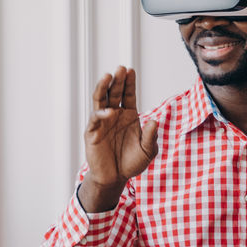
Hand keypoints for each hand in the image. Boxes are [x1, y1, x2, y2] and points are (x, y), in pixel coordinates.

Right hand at [80, 66, 158, 211]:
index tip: (131, 70)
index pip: (128, 95)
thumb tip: (154, 122)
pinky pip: (95, 120)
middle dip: (118, 80)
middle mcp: (114, 115)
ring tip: (108, 76)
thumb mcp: (147, 151)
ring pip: (101, 100)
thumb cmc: (131, 163)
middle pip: (114, 92)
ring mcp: (102, 122)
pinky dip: (101, 114)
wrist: (115, 178)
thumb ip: (150, 137)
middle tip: (121, 68)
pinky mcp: (92, 132)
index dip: (129, 83)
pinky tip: (108, 111)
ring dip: (104, 87)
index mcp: (128, 115)